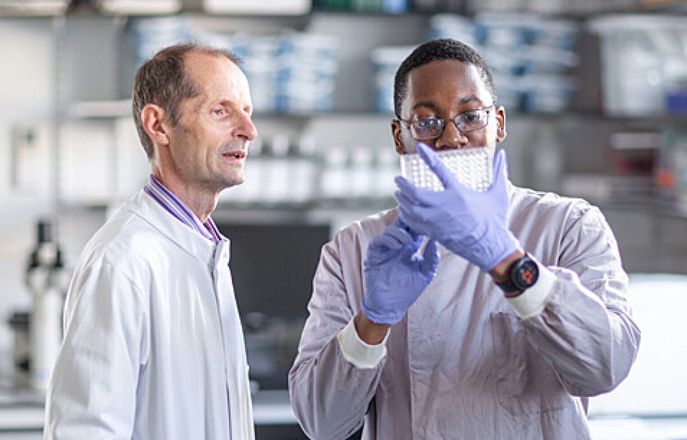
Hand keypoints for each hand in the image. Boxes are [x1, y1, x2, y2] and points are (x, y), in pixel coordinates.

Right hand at [361, 219, 439, 324]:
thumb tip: (435, 241)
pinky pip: (379, 241)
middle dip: (409, 221)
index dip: (421, 223)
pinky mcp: (375, 255)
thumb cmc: (407, 290)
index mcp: (410, 248)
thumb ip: (432, 259)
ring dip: (400, 233)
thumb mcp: (425, 274)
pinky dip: (388, 240)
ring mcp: (386, 249)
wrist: (390, 306)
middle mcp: (398, 245)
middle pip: (402, 225)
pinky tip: (398, 246)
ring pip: (391, 230)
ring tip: (409, 241)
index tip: (430, 221)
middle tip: (416, 220)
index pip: (415, 229)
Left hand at [394, 143, 519, 271]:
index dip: (428, 157)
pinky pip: (415, 224)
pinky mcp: (435, 233)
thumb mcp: (499, 194)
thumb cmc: (495, 221)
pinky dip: (407, 216)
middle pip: (416, 194)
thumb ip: (499, 172)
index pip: (440, 170)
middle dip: (404, 186)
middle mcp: (446, 207)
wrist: (491, 247)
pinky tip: (405, 211)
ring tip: (398, 194)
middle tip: (398, 179)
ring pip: (412, 210)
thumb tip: (503, 155)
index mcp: (459, 194)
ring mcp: (439, 221)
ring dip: (403, 201)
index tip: (419, 148)